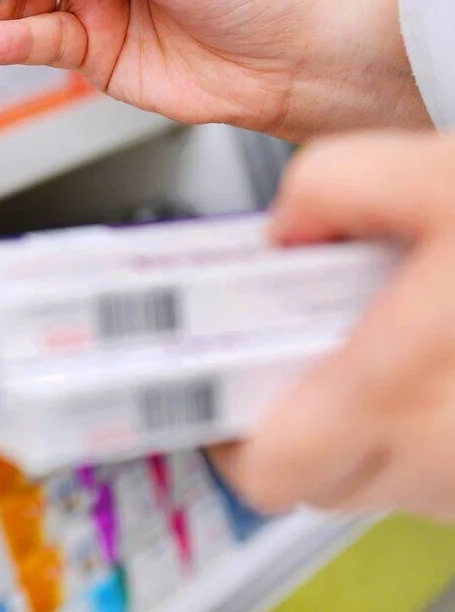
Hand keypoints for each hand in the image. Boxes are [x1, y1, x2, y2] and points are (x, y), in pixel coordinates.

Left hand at [212, 132, 454, 519]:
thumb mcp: (445, 173)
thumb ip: (338, 181)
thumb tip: (288, 226)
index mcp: (409, 384)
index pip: (271, 468)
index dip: (230, 429)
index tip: (221, 382)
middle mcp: (448, 453)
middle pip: (314, 477)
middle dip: (293, 414)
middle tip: (298, 347)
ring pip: (378, 481)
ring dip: (359, 423)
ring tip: (379, 342)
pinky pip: (438, 474)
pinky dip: (419, 428)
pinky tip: (439, 360)